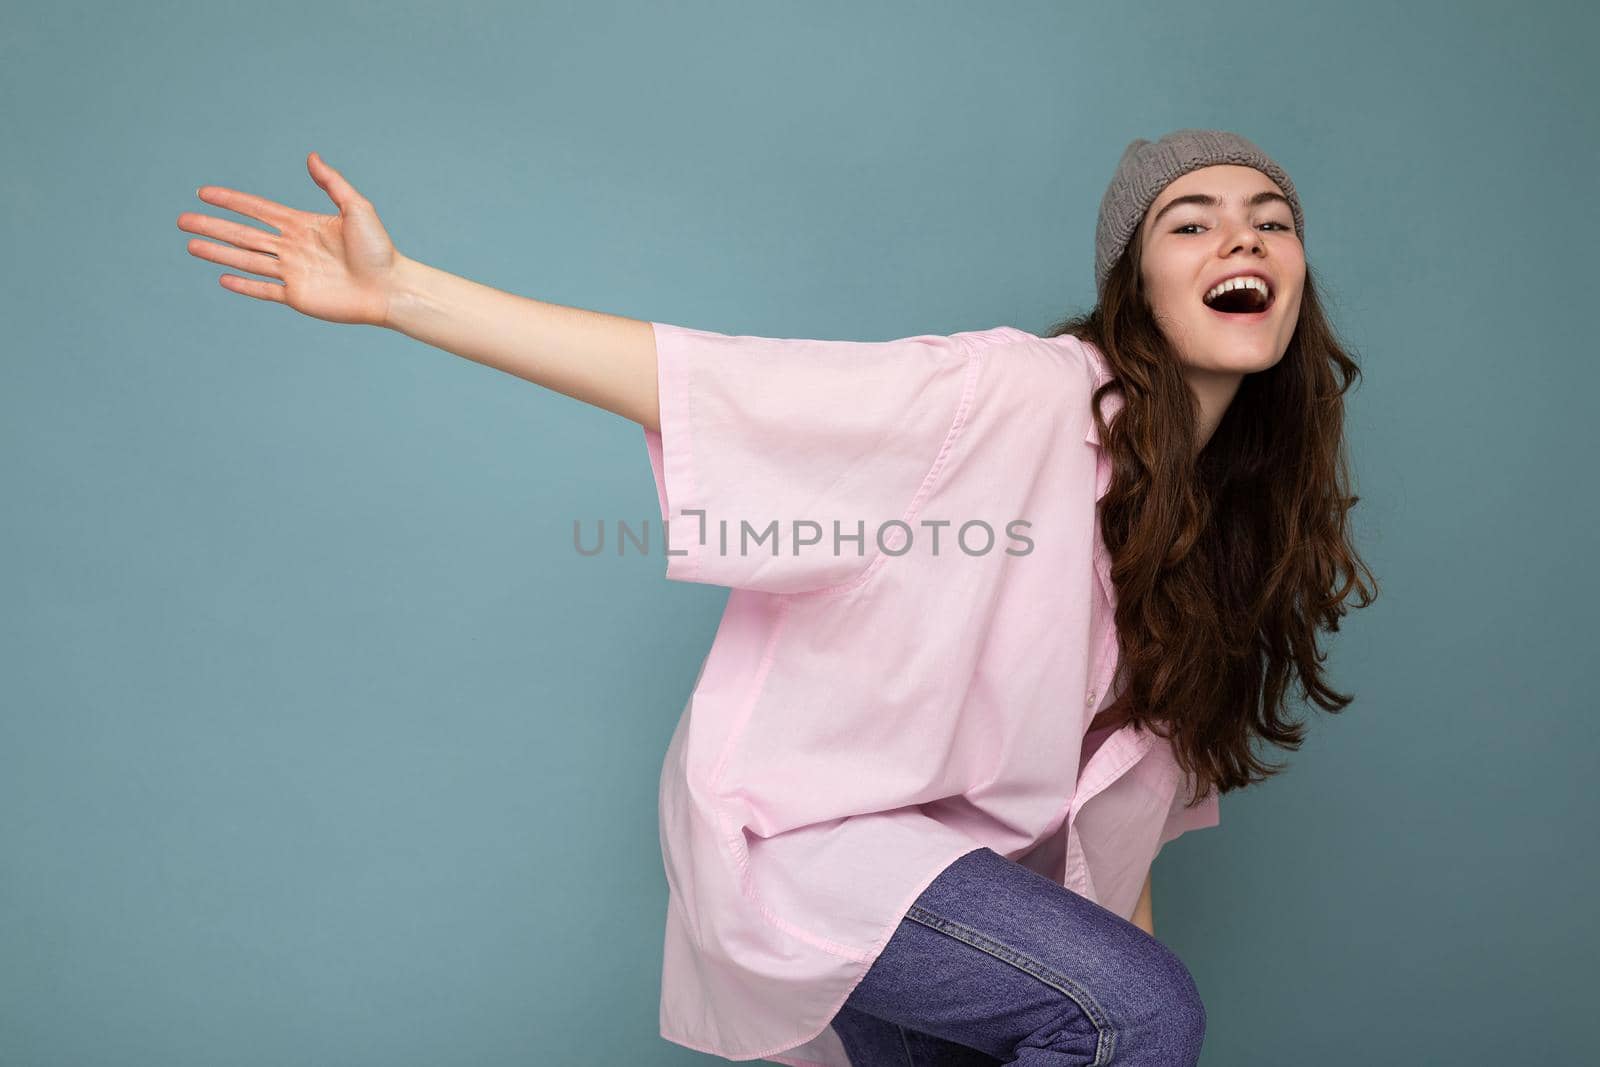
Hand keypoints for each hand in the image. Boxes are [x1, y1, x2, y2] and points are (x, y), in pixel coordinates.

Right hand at [179, 151, 399, 326]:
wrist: (391, 288)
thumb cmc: (379, 249)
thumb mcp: (357, 208)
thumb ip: (332, 184)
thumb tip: (311, 157)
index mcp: (302, 225)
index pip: (257, 210)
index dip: (231, 201)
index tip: (203, 193)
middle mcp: (293, 248)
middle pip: (244, 234)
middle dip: (212, 226)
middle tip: (181, 220)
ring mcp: (293, 273)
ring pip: (247, 259)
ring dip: (218, 252)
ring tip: (190, 244)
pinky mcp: (298, 297)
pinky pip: (264, 289)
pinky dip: (243, 285)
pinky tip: (221, 276)